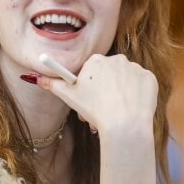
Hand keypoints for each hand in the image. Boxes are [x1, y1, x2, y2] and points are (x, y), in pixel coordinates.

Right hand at [37, 53, 158, 137]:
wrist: (124, 124)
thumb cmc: (94, 109)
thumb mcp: (69, 97)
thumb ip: (51, 84)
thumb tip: (33, 77)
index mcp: (96, 60)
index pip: (90, 71)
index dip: (87, 88)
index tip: (88, 100)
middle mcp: (117, 59)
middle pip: (107, 75)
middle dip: (102, 92)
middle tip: (98, 111)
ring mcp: (136, 68)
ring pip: (124, 81)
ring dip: (118, 94)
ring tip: (114, 113)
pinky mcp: (150, 79)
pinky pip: (140, 86)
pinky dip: (135, 96)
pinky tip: (129, 108)